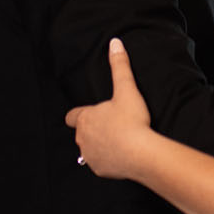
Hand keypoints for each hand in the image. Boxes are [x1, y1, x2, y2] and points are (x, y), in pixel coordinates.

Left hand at [65, 38, 158, 181]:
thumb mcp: (126, 89)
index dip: (80, 115)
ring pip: (90, 149)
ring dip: (100, 146)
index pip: (72, 116)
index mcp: (85, 119)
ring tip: (119, 141)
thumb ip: (119, 66)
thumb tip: (115, 43)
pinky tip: (122, 155)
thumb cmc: (132, 121)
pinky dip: (108, 160)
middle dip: (93, 130)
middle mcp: (82, 138)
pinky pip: (100, 163)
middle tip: (113, 126)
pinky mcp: (99, 170)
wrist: (141, 153)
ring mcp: (90, 156)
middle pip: (82, 133)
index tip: (90, 115)